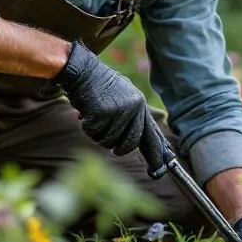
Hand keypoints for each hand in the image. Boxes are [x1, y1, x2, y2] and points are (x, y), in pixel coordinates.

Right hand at [53, 41, 156, 156]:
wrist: (83, 70)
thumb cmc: (101, 86)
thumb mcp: (124, 97)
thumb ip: (133, 117)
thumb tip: (138, 142)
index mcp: (140, 105)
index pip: (151, 135)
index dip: (155, 155)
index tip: (158, 171)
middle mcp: (133, 108)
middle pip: (129, 144)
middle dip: (118, 148)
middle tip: (112, 146)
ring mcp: (118, 111)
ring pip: (108, 141)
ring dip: (98, 133)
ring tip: (95, 116)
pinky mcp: (102, 113)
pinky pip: (93, 133)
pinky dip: (87, 127)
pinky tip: (86, 113)